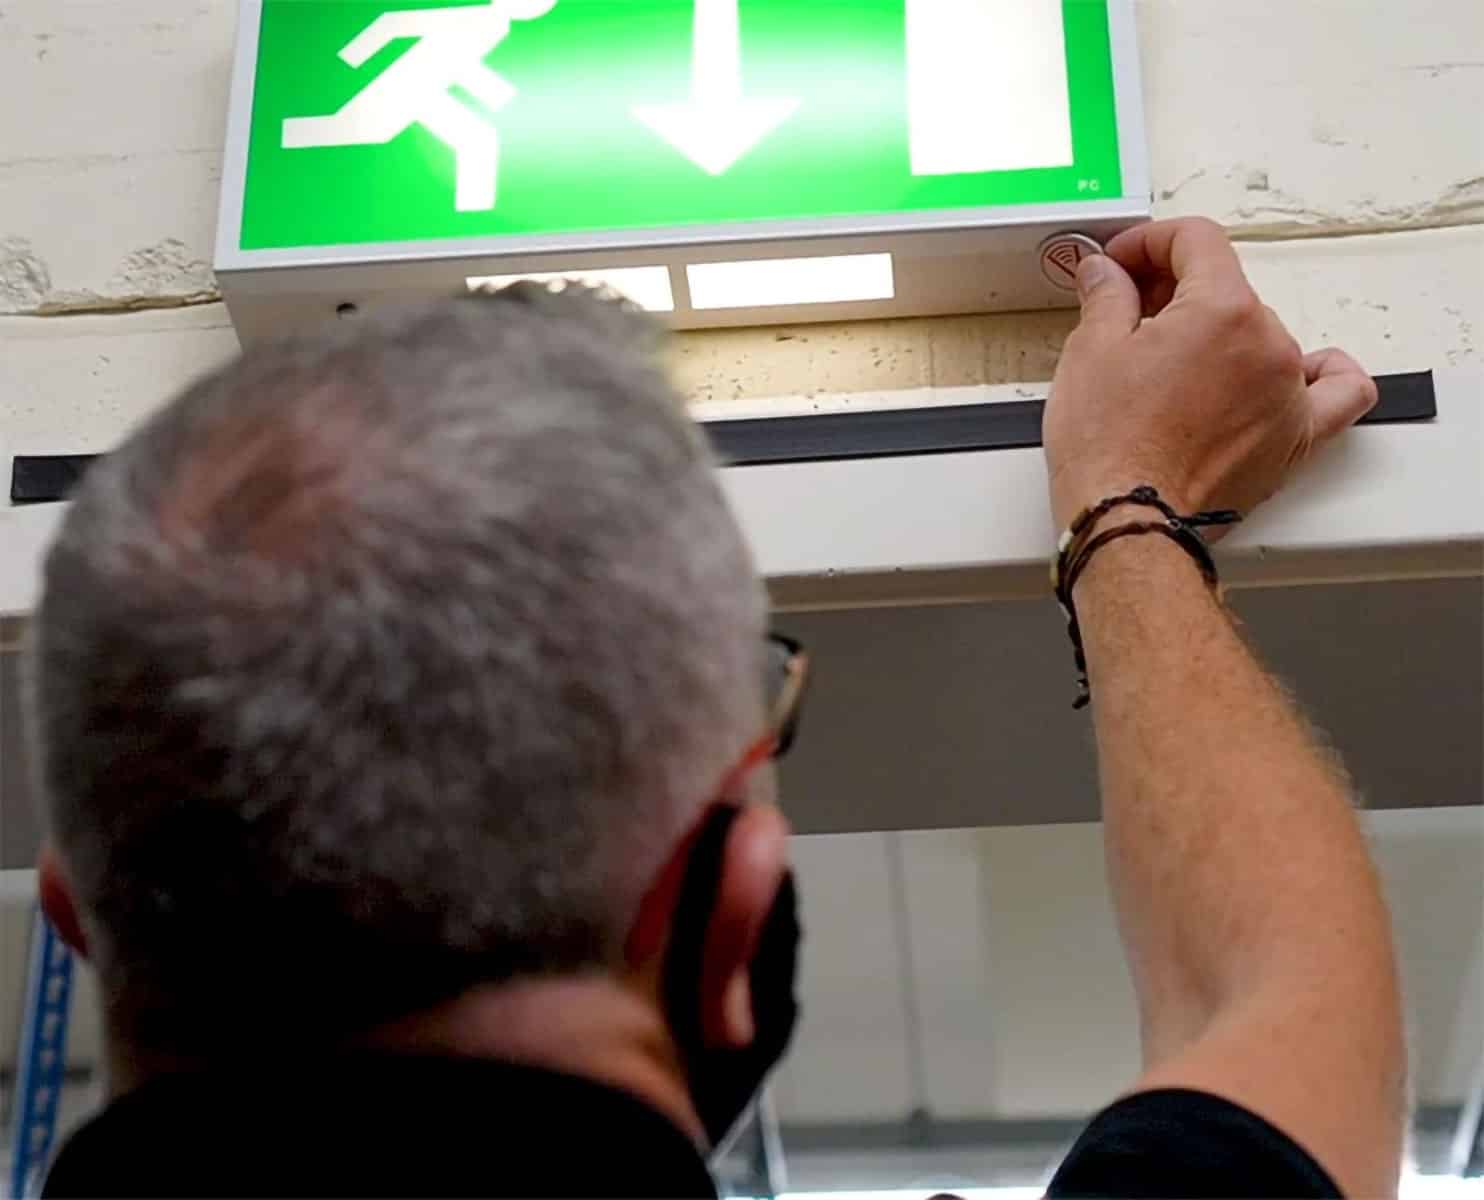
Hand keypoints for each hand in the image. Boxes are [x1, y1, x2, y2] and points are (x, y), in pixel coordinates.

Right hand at [1043, 218, 1377, 530]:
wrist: (1128, 522)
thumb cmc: (1110, 450)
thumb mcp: (1089, 353)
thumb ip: (1106, 295)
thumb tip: (1106, 272)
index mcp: (1222, 310)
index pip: (1196, 241)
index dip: (1149, 242)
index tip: (1122, 263)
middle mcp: (1269, 344)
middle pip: (1226, 288)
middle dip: (1174, 293)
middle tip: (1126, 318)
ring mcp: (1288, 392)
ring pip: (1263, 334)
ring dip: (1221, 335)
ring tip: (1176, 362)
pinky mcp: (1294, 438)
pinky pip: (1339, 393)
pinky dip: (1324, 374)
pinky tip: (1300, 370)